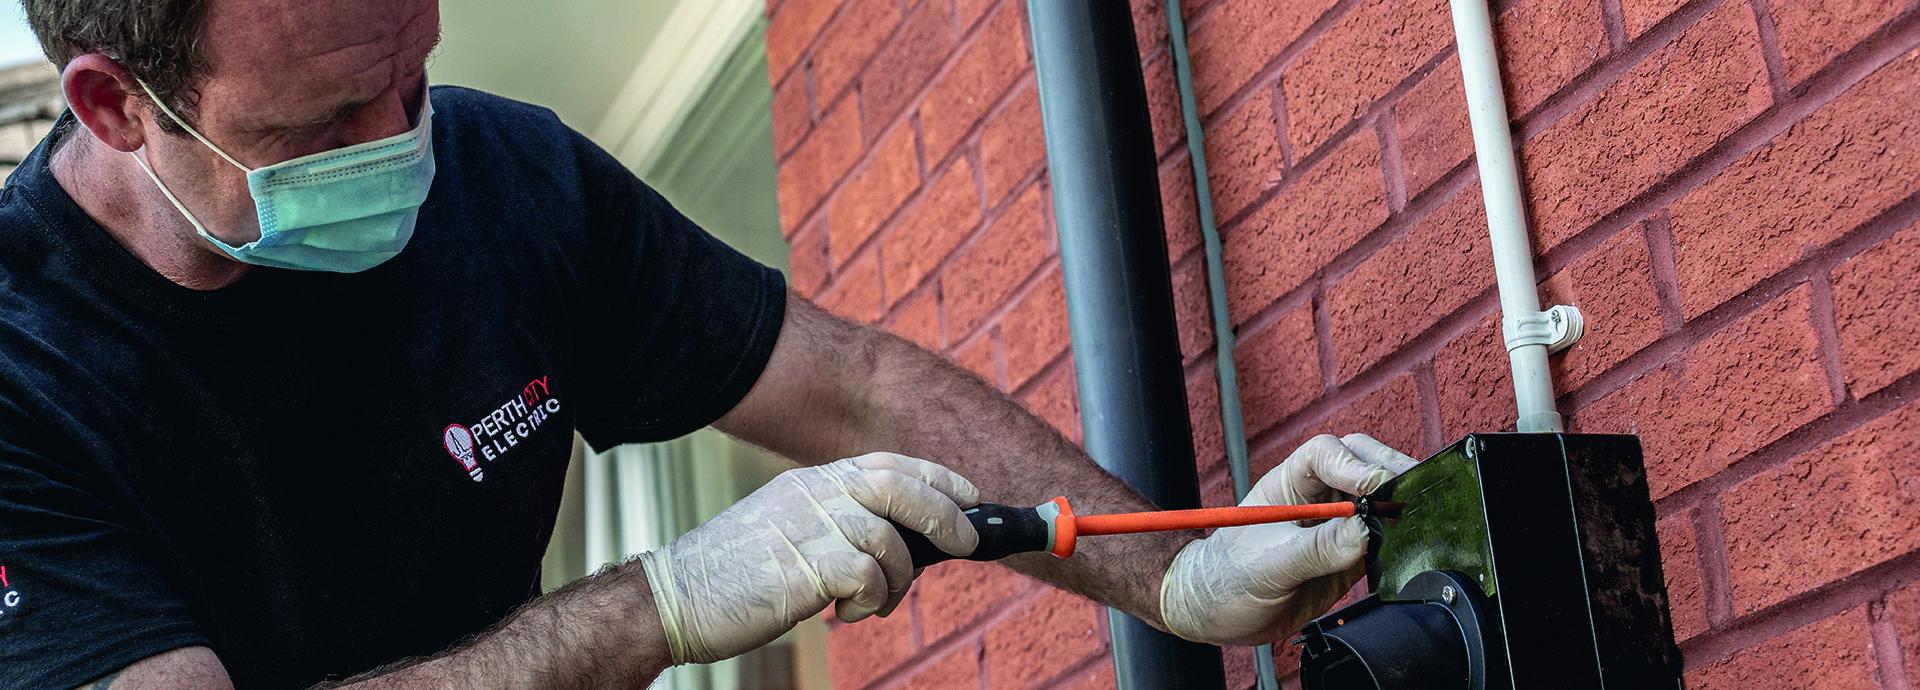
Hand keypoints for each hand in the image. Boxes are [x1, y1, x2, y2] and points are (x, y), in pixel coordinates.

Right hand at [638, 452, 979, 664]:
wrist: (675, 599)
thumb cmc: (735, 575)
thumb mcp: (789, 530)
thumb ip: (837, 523)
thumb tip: (902, 541)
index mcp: (811, 482)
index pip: (887, 464)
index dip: (937, 477)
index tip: (970, 496)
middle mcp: (812, 495)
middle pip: (899, 486)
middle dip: (944, 514)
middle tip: (965, 543)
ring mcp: (807, 527)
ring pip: (888, 541)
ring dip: (896, 581)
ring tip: (871, 604)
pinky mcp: (803, 565)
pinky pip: (867, 576)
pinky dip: (871, 600)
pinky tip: (846, 614)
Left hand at [1158, 434, 1417, 644]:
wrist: (1221, 616)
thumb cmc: (1228, 577)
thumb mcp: (1267, 564)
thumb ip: (1315, 549)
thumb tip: (1361, 531)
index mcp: (1290, 483)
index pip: (1327, 454)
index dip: (1353, 464)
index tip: (1373, 486)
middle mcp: (1319, 498)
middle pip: (1364, 465)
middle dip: (1391, 472)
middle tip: (1412, 494)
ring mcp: (1338, 526)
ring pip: (1380, 499)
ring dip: (1401, 504)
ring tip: (1419, 520)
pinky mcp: (1351, 557)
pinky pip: (1384, 540)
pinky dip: (1401, 540)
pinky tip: (1411, 549)